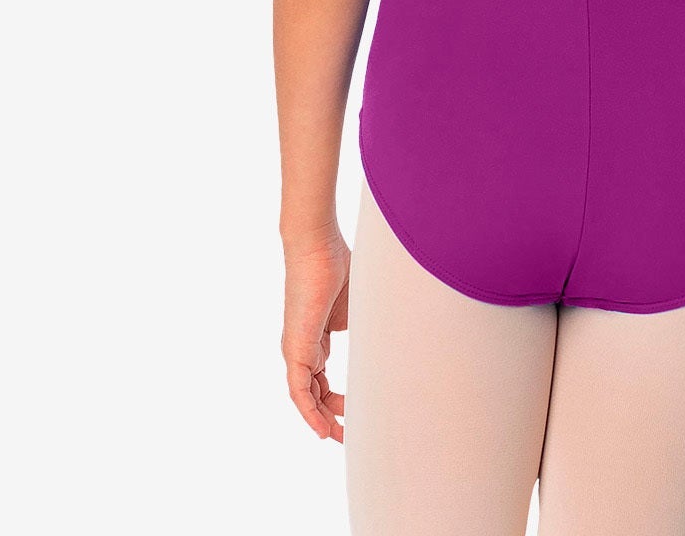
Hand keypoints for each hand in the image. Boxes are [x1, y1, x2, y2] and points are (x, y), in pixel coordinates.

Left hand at [282, 227, 349, 442]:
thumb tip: (389, 337)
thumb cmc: (339, 264)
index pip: (322, 378)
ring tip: (339, 438)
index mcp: (317, 336)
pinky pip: (299, 390)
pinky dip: (309, 412)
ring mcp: (297, 348)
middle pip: (314, 392)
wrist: (317, 246)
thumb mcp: (359, 305)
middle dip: (330, 416)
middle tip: (349, 434)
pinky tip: (322, 429)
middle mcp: (304, 346)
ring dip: (321, 420)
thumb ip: (366, 325)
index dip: (336, 399)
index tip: (355, 411)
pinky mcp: (295, 347)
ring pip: (305, 396)